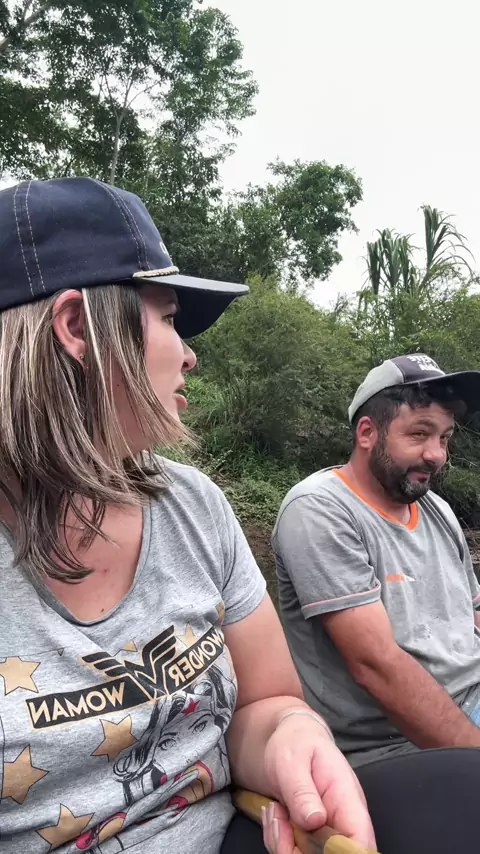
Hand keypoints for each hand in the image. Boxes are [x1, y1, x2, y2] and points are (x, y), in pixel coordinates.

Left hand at [263, 713, 375, 852]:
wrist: (289, 741)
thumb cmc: (296, 745)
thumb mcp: (293, 761)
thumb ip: (302, 790)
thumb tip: (315, 820)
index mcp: (348, 800)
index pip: (360, 841)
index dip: (341, 853)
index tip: (309, 845)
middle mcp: (343, 822)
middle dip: (296, 850)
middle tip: (278, 818)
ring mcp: (327, 832)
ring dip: (282, 844)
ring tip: (275, 811)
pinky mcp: (312, 838)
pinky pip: (295, 853)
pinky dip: (278, 842)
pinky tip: (275, 817)